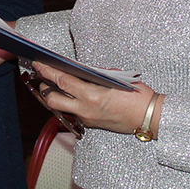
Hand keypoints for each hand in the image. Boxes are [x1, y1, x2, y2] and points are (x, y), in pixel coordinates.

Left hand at [28, 63, 159, 136]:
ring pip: (60, 109)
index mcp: (92, 96)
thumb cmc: (138, 97)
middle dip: (44, 86)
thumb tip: (82, 70)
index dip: (48, 72)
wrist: (150, 117)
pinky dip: (66, 104)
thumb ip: (96, 74)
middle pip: (53, 99)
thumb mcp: (116, 79)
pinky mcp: (90, 125)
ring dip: (52, 97)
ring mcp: (87, 119)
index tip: (39, 64)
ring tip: (49, 85)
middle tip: (40, 75)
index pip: (62, 82)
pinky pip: (72, 113)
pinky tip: (66, 95)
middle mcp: (86, 110)